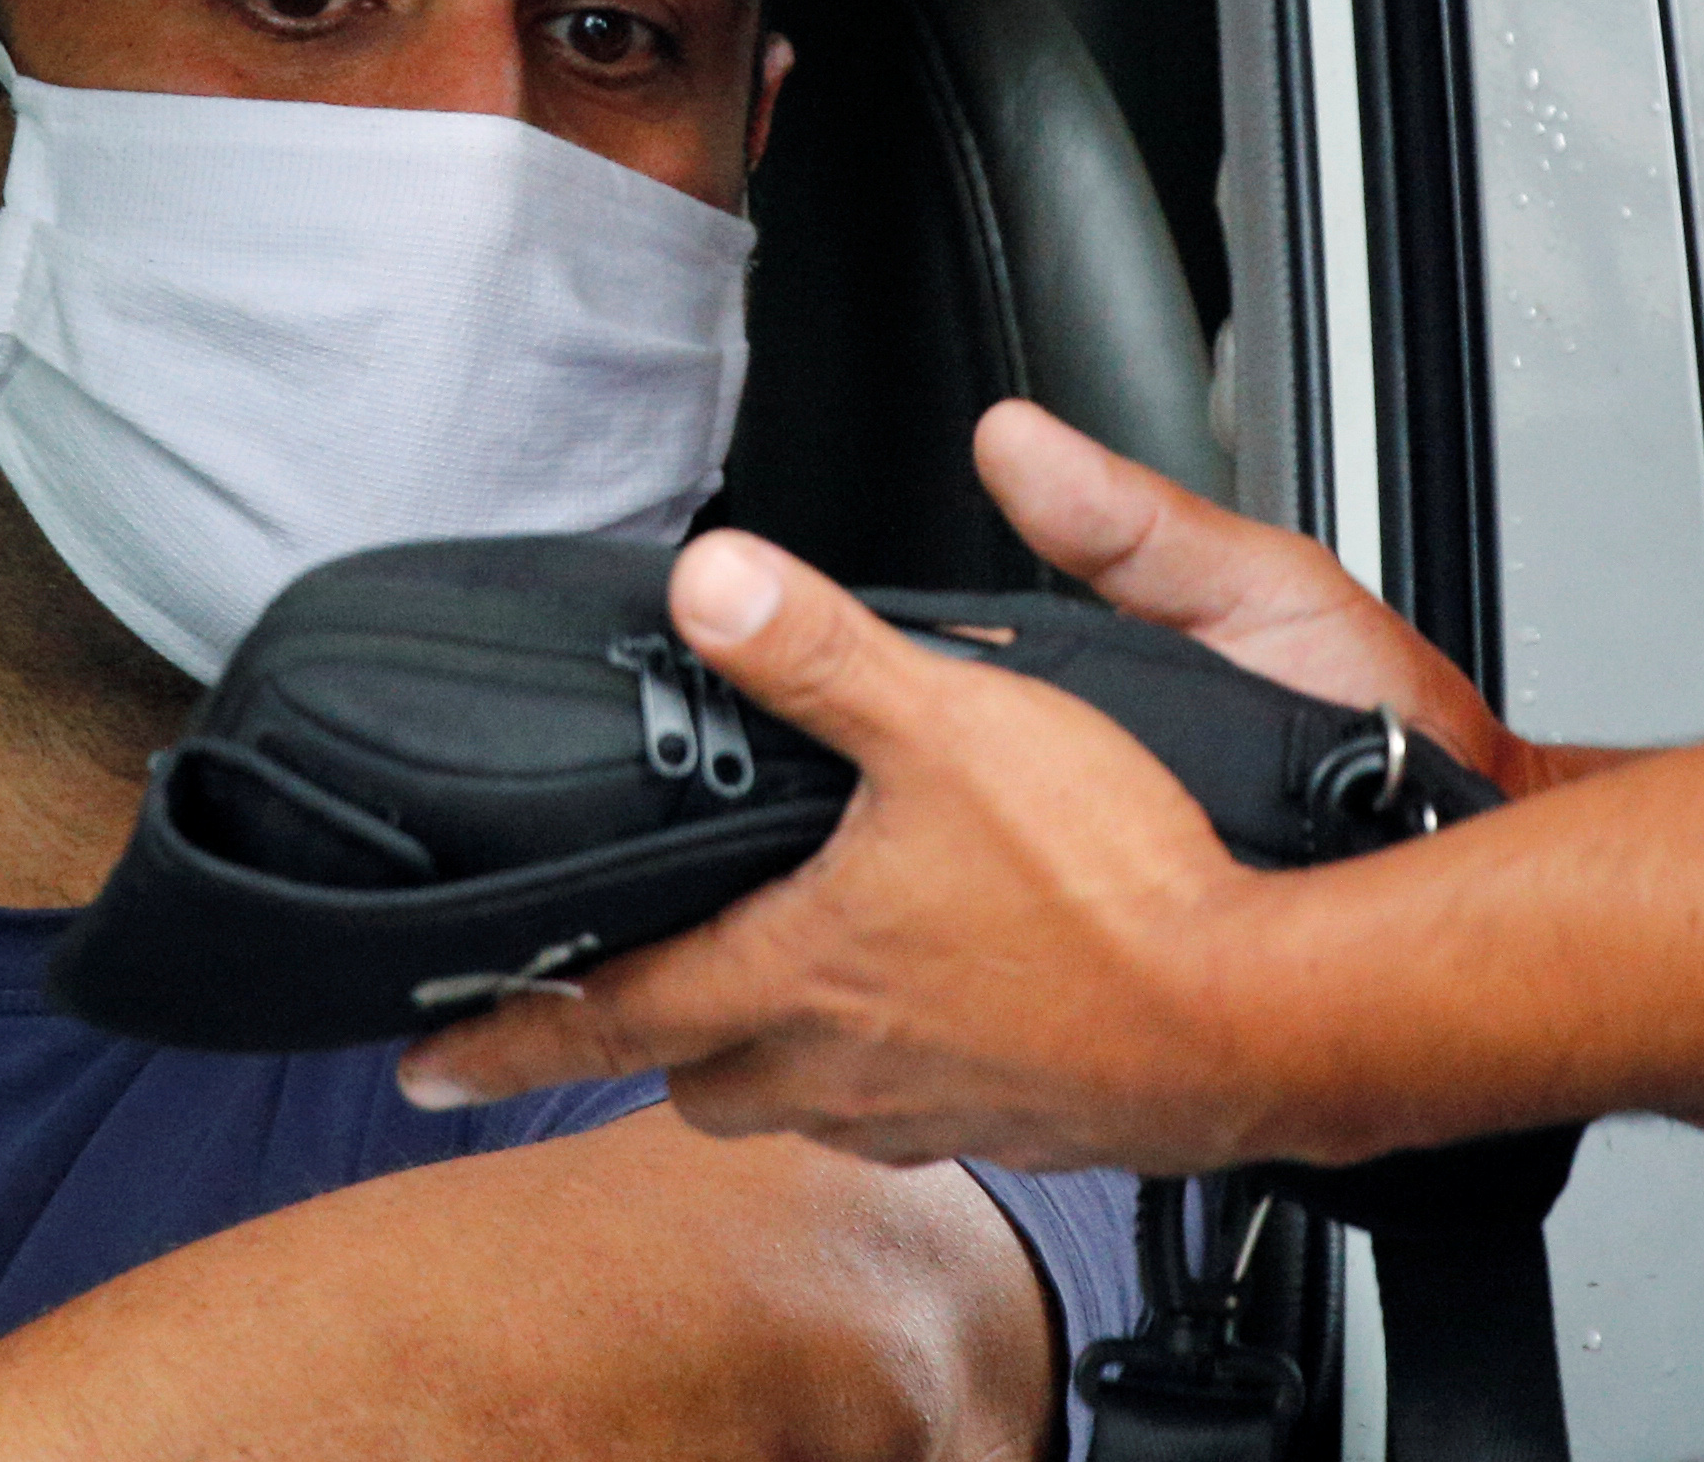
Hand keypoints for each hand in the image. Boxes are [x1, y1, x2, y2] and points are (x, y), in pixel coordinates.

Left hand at [395, 403, 1502, 1174]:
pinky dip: (884, 1077)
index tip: (425, 1062)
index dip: (502, 1033)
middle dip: (634, 1049)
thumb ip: (816, 650)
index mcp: (803, 973)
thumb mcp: (953, 719)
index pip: (606, 1016)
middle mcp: (851, 1064)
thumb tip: (703, 582)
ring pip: (802, 1105)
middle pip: (694, 1077)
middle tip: (582, 1026)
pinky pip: (912, 1117)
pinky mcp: (1029, 1121)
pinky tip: (917, 1029)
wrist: (1279, 1016)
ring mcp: (939, 1108)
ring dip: (760, 1064)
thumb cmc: (1125, 886)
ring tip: (746, 1016)